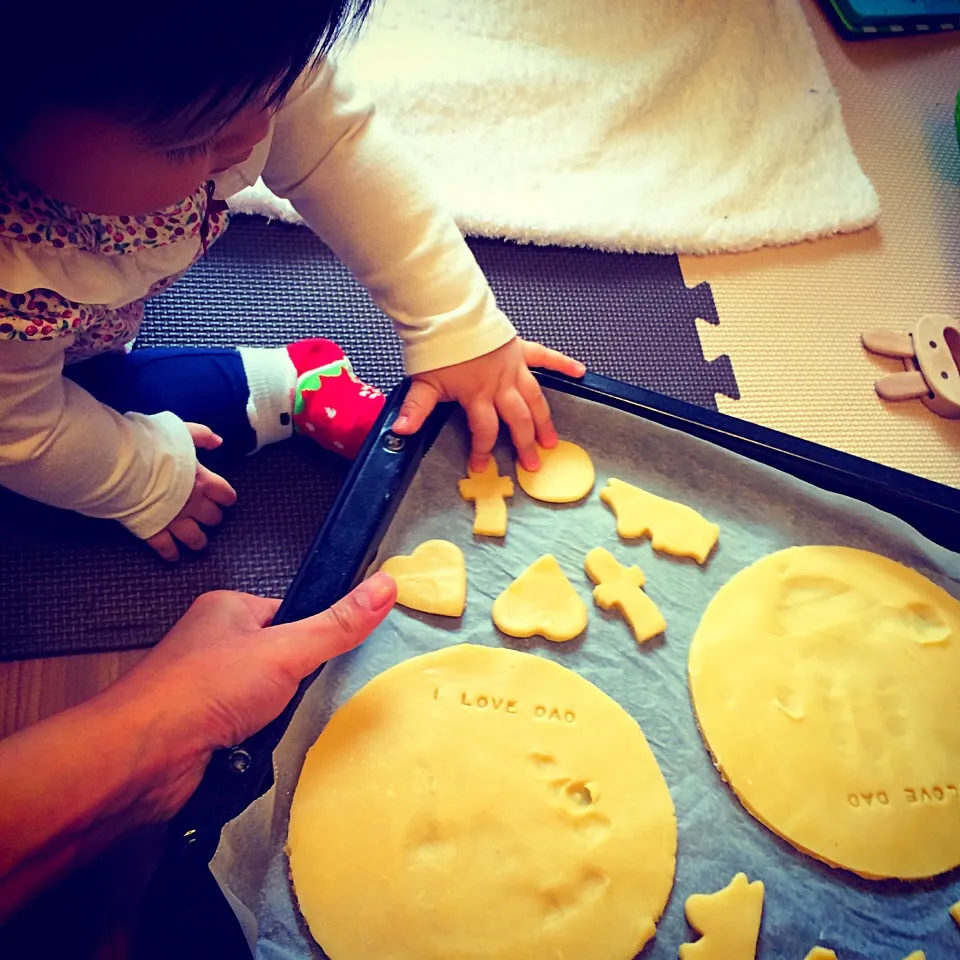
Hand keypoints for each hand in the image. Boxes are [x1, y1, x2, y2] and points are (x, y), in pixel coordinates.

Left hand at [109, 573, 396, 821]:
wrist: (141, 760)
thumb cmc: (201, 690)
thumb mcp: (286, 651)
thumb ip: (337, 624)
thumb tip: (384, 586)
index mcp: (228, 609)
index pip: (290, 613)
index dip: (309, 638)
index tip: (315, 657)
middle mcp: (213, 644)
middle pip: (280, 662)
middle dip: (288, 687)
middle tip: (282, 696)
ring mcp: (205, 688)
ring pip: (265, 701)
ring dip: (270, 720)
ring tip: (258, 726)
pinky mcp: (201, 729)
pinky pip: (247, 733)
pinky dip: (252, 746)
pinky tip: (244, 750)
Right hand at [146, 422, 236, 560]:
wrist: (122, 464)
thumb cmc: (151, 445)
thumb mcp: (180, 431)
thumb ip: (202, 435)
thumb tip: (218, 441)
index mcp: (203, 481)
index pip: (226, 495)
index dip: (226, 497)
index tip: (223, 498)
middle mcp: (193, 503)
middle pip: (213, 518)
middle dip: (212, 518)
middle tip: (207, 517)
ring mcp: (174, 519)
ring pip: (195, 538)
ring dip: (198, 541)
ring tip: (198, 543)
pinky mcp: (154, 530)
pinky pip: (166, 548)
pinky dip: (170, 554)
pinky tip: (173, 557)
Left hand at [392, 338, 584, 471]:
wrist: (448, 311)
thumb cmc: (436, 346)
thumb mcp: (423, 381)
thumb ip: (416, 408)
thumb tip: (401, 431)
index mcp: (478, 394)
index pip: (484, 429)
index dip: (483, 450)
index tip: (480, 466)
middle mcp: (500, 384)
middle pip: (517, 419)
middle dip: (524, 444)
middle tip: (532, 464)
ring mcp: (513, 367)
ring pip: (535, 398)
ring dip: (544, 420)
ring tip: (552, 440)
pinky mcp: (520, 349)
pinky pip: (545, 357)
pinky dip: (563, 364)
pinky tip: (579, 372)